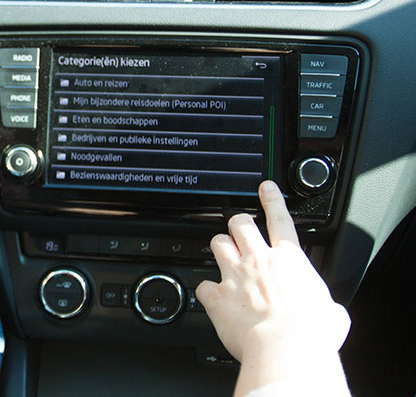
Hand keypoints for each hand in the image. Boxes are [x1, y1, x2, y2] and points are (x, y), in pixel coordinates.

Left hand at [196, 181, 350, 361]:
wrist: (287, 346)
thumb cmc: (313, 333)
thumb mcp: (332, 313)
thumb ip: (327, 305)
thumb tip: (332, 314)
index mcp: (290, 260)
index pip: (280, 219)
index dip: (272, 200)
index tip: (265, 188)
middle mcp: (259, 260)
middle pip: (240, 224)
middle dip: (237, 224)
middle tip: (239, 231)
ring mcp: (235, 275)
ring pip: (217, 243)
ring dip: (219, 247)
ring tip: (223, 256)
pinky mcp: (217, 295)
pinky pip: (202, 285)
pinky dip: (205, 291)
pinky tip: (211, 297)